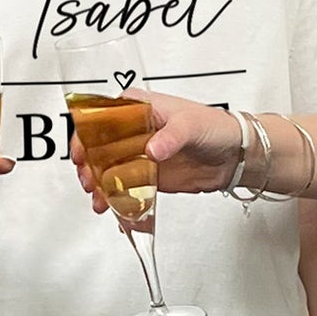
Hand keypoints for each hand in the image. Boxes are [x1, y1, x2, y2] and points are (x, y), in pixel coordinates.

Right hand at [69, 90, 240, 210]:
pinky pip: (124, 187)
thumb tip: (152, 149)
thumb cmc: (215, 126)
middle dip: (88, 164)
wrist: (234, 155)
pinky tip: (111, 208)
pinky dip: (115, 198)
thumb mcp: (191, 124)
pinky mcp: (146, 176)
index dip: (86, 134)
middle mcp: (133, 130)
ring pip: (107, 169)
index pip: (101, 116)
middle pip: (98, 146)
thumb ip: (171, 136)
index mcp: (139, 108)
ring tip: (99, 200)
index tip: (82, 152)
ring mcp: (138, 154)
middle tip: (89, 180)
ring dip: (98, 185)